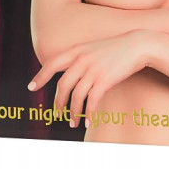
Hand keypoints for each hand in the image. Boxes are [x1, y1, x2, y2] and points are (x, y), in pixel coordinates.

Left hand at [27, 30, 151, 128]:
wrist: (137, 45)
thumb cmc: (115, 49)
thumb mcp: (93, 49)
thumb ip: (79, 59)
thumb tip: (67, 75)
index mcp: (77, 51)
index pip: (52, 64)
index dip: (40, 76)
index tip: (31, 87)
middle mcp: (82, 60)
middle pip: (62, 85)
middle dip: (57, 102)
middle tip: (56, 114)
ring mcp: (93, 70)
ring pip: (76, 96)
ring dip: (73, 112)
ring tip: (73, 123)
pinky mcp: (104, 80)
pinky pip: (91, 101)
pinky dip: (89, 114)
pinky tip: (89, 121)